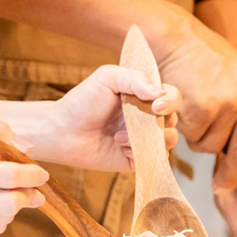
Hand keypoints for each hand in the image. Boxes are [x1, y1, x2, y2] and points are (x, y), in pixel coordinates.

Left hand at [28, 64, 179, 170]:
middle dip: (159, 121)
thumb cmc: (83, 101)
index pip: (171, 96)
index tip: (156, 105)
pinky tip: (119, 145)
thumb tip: (159, 92)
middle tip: (136, 121)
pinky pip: (154, 158)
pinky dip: (139, 152)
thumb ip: (134, 78)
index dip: (170, 100)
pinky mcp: (137, 158)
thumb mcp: (107, 78)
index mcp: (143, 95)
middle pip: (173, 119)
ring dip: (148, 138)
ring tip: (120, 135)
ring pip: (169, 140)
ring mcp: (143, 138)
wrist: (63, 131)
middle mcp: (146, 116)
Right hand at [155, 20, 236, 192]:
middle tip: (221, 187)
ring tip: (193, 110)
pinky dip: (184, 128)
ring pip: (212, 146)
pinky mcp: (204, 108)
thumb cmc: (204, 59)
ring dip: (199, 138)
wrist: (176, 38)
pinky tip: (182, 106)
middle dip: (231, 175)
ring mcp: (228, 104)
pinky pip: (193, 137)